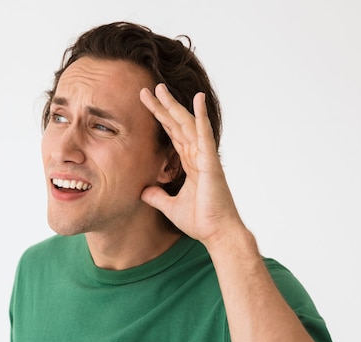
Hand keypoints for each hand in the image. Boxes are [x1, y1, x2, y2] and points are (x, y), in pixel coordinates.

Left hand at [139, 84, 244, 245]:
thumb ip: (157, 196)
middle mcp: (197, 155)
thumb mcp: (170, 206)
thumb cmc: (201, 221)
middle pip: (176, 124)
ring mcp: (204, 156)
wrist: (217, 233)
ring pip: (187, 124)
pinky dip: (201, 117)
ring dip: (174, 106)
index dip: (159, 117)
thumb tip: (143, 191)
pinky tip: (197, 99)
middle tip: (148, 88)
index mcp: (189, 162)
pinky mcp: (210, 162)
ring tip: (160, 88)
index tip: (145, 103)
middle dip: (162, 106)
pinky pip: (204, 135)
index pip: (171, 134)